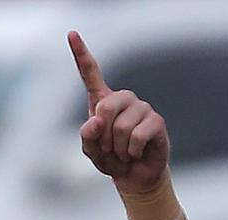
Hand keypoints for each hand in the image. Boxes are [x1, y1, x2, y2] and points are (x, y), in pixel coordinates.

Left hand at [67, 31, 168, 192]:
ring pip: (122, 126)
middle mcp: (123, 99)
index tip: (71, 34)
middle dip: (104, 135)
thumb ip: (87, 137)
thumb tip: (97, 120)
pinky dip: (132, 151)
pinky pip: (138, 136)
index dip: (81, 53)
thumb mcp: (92, 151)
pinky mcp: (156, 121)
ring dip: (119, 148)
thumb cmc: (112, 160)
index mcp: (103, 100)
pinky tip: (135, 153)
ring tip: (123, 153)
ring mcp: (141, 108)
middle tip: (110, 148)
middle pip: (105, 107)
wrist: (135, 177)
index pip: (90, 73)